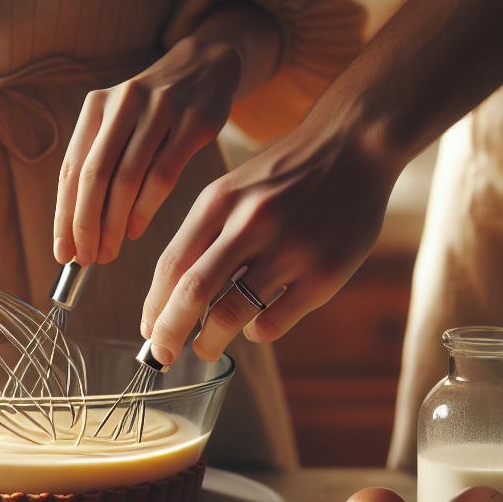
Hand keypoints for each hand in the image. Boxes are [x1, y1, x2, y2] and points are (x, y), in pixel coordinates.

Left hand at [53, 34, 242, 266]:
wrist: (206, 67)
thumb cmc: (155, 111)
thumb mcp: (120, 124)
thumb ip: (99, 167)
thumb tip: (76, 231)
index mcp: (96, 107)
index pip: (71, 170)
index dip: (63, 215)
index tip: (63, 251)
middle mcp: (123, 103)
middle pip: (95, 176)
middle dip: (86, 225)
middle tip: (87, 259)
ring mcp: (160, 109)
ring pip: (128, 179)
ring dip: (115, 223)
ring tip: (110, 251)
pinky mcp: (193, 121)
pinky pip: (163, 174)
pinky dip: (146, 209)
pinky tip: (137, 231)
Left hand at [139, 127, 397, 363]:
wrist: (354, 145)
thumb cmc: (285, 175)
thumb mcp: (234, 188)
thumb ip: (205, 233)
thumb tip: (172, 296)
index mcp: (220, 201)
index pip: (171, 264)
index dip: (153, 305)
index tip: (148, 330)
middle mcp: (251, 224)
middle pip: (192, 292)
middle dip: (168, 333)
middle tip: (161, 355)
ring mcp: (290, 249)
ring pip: (230, 315)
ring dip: (209, 342)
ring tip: (205, 348)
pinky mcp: (324, 274)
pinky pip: (274, 322)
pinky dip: (255, 333)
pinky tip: (255, 328)